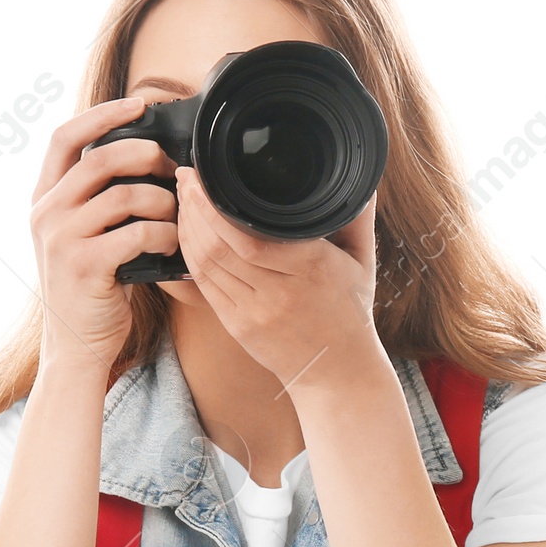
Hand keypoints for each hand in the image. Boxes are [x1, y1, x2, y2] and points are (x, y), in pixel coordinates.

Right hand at [28, 98, 180, 371]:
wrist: (76, 347)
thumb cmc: (91, 290)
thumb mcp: (82, 236)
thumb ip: (97, 200)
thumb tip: (146, 160)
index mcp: (43, 198)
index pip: (64, 136)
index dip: (103, 114)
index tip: (138, 104)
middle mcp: (45, 212)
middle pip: (99, 159)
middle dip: (144, 155)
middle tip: (172, 167)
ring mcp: (62, 238)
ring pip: (124, 195)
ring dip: (162, 202)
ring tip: (177, 216)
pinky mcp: (85, 266)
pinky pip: (136, 233)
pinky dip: (164, 235)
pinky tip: (174, 246)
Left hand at [175, 167, 383, 392]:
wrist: (339, 372)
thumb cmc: (351, 313)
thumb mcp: (362, 263)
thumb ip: (358, 218)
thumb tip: (362, 180)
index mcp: (311, 267)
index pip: (248, 233)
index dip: (214, 204)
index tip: (203, 174)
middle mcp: (280, 291)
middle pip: (219, 244)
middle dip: (194, 207)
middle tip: (186, 178)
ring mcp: (255, 312)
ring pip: (206, 263)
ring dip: (187, 228)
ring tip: (183, 200)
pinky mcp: (238, 326)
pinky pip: (204, 285)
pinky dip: (190, 255)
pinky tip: (186, 234)